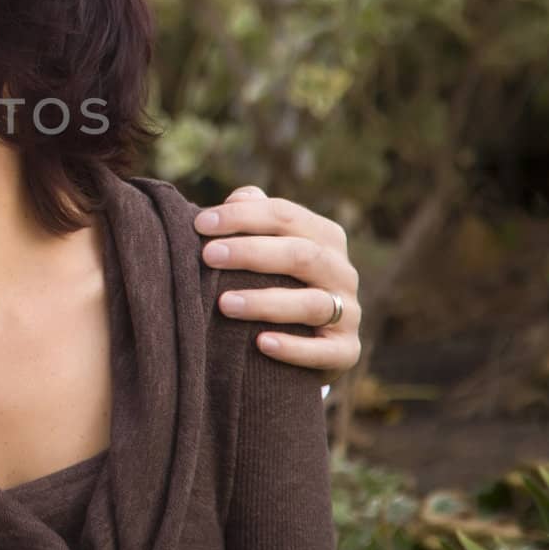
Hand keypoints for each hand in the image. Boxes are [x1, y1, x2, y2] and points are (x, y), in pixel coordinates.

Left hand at [193, 186, 360, 379]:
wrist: (307, 340)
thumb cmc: (276, 279)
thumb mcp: (268, 245)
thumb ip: (254, 217)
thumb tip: (237, 198)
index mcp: (325, 237)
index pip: (285, 216)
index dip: (243, 217)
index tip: (200, 224)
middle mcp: (342, 271)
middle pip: (301, 255)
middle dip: (252, 253)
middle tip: (208, 256)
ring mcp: (348, 313)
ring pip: (312, 304)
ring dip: (266, 302)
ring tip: (224, 303)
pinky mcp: (346, 351)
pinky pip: (324, 351)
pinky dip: (294, 348)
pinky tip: (262, 344)